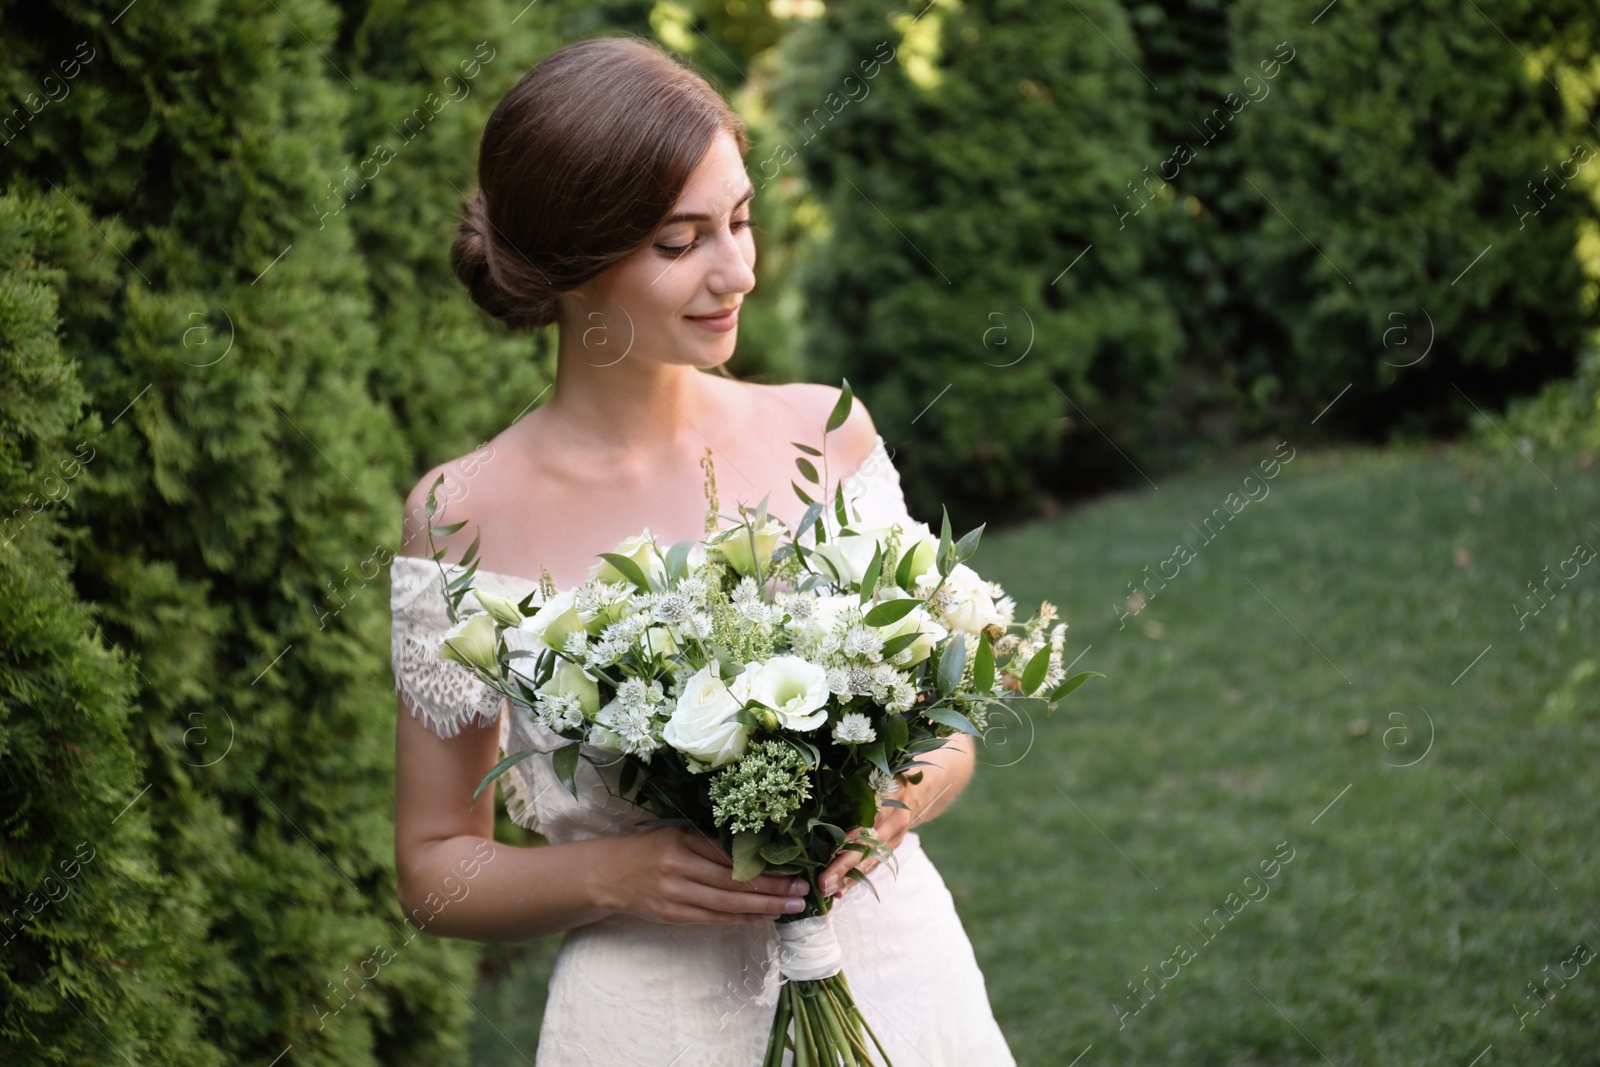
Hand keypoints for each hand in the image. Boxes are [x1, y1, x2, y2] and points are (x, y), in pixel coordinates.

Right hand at [596, 826, 809, 924]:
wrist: (608, 874)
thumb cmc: (648, 847)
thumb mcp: (676, 832)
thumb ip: (710, 841)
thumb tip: (755, 849)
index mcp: (683, 840)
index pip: (732, 855)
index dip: (764, 864)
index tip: (793, 866)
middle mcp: (680, 867)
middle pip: (735, 881)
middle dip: (773, 888)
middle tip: (802, 891)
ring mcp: (676, 895)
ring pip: (728, 905)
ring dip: (764, 907)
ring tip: (792, 906)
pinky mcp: (674, 915)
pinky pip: (715, 919)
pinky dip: (743, 919)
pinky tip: (764, 916)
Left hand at [817, 779, 915, 900]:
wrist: (918, 789)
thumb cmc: (886, 778)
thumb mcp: (873, 776)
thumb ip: (853, 788)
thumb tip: (818, 803)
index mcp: (888, 802)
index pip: (865, 827)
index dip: (846, 843)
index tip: (827, 856)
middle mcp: (894, 824)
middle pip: (867, 850)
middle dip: (843, 869)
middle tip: (823, 884)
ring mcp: (895, 839)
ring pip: (870, 863)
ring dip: (848, 880)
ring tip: (827, 892)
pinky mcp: (892, 849)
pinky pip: (873, 866)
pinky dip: (857, 879)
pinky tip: (840, 891)